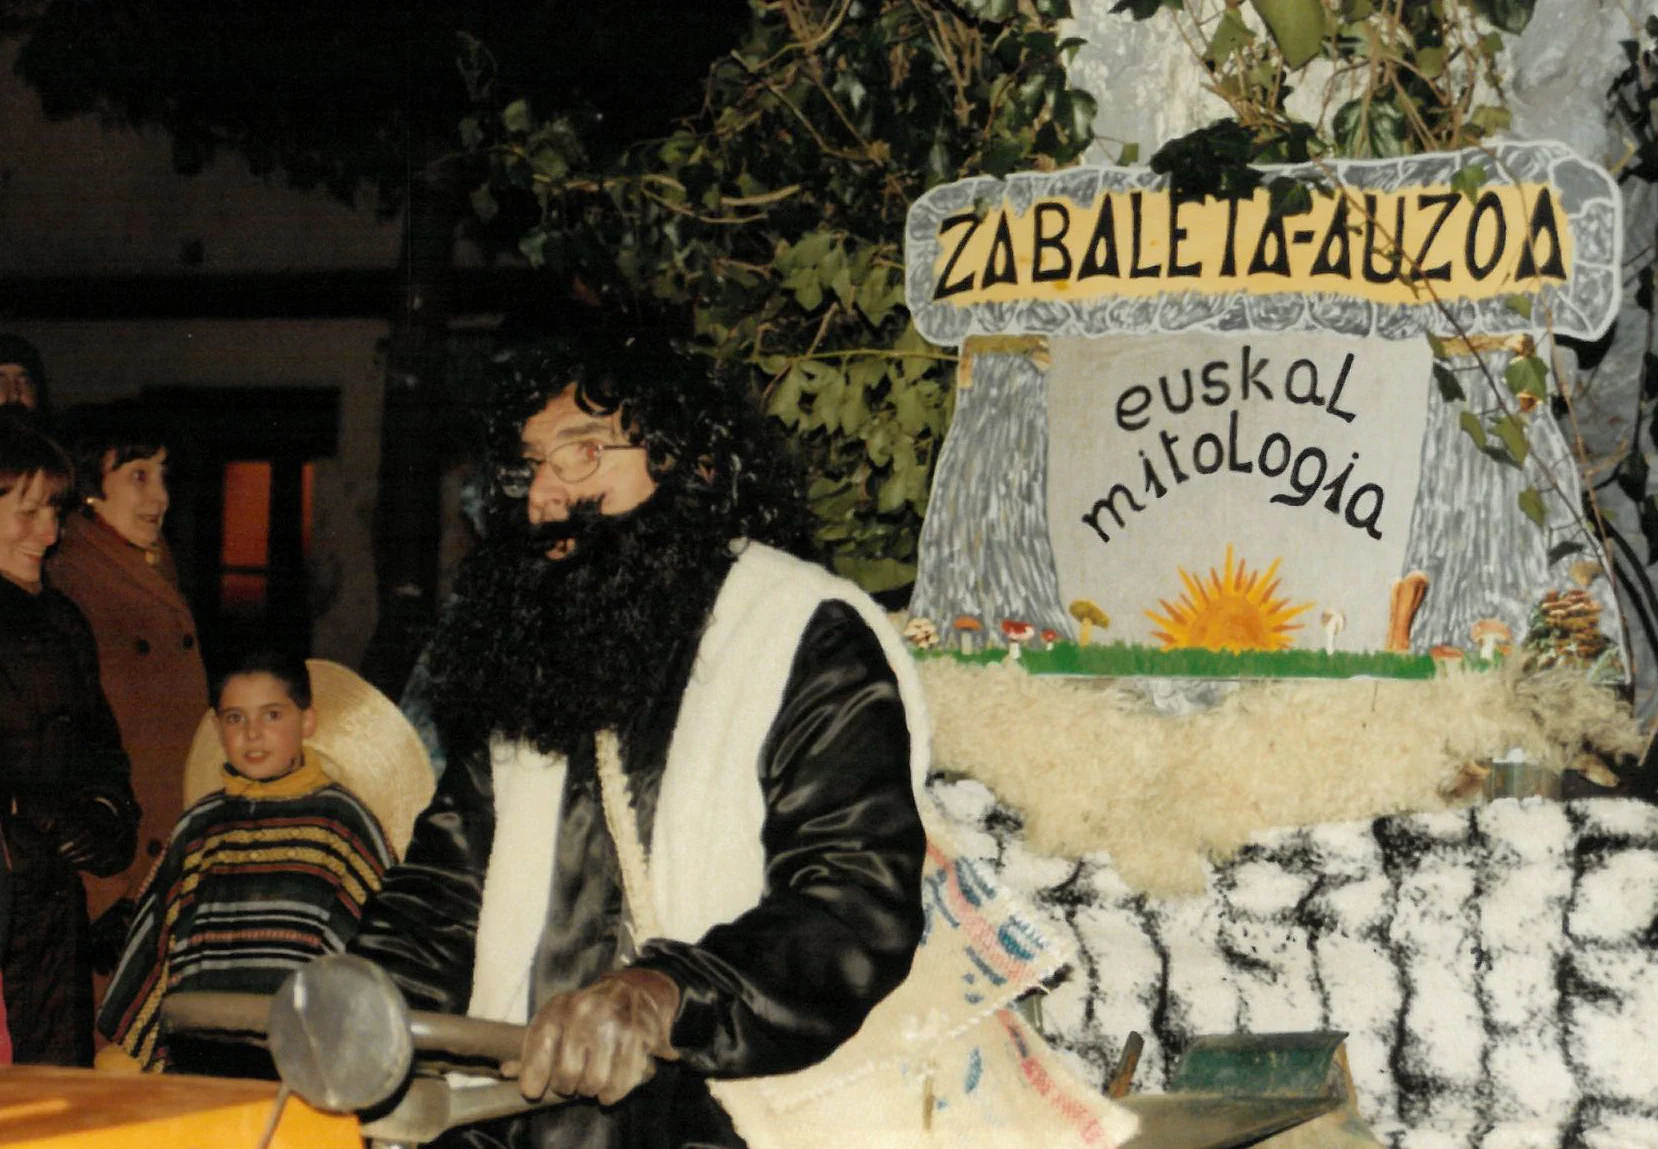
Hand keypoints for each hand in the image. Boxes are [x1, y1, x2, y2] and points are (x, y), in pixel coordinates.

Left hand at [513, 967, 679, 1106]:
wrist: (636, 990)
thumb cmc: (589, 1013)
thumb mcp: (558, 1019)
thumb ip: (534, 1047)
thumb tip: (506, 1072)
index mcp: (562, 1006)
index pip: (540, 1045)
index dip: (533, 1075)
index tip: (532, 1090)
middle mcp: (588, 1012)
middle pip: (567, 1074)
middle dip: (567, 1086)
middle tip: (572, 1082)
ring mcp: (615, 1025)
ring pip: (593, 1083)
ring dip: (591, 1090)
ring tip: (592, 1079)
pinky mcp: (638, 1039)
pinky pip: (618, 1085)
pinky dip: (611, 1093)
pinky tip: (610, 1085)